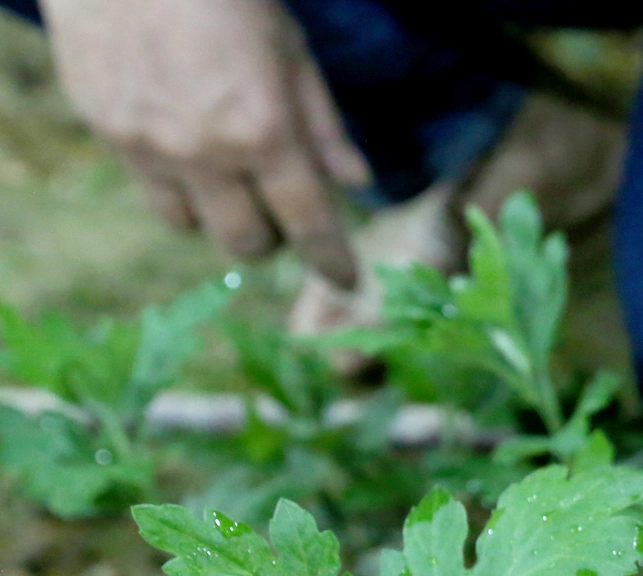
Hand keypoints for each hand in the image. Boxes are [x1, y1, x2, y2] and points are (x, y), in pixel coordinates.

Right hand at [41, 0, 369, 286]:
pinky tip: (188, 151)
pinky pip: (150, 190)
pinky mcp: (107, 132)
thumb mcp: (292, 51)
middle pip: (245, 242)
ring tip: (230, 181)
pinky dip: (177, 187)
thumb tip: (356, 182)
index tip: (344, 278)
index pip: (308, 225)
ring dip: (218, 216)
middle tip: (281, 211)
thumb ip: (323, 125)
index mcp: (265, 132)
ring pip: (191, 226)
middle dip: (272, 237)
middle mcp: (206, 153)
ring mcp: (150, 146)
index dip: (331, 260)